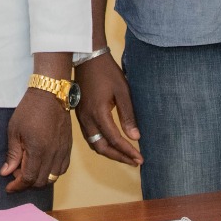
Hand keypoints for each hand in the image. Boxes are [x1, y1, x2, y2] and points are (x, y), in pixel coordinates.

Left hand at [0, 89, 72, 192]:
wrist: (51, 95)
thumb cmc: (29, 110)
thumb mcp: (14, 130)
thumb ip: (12, 154)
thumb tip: (6, 172)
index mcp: (38, 150)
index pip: (29, 178)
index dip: (17, 186)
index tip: (9, 187)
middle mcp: (53, 154)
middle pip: (41, 181)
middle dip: (27, 183)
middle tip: (16, 173)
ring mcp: (63, 151)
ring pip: (53, 177)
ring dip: (40, 179)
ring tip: (28, 168)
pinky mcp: (68, 148)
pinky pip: (62, 168)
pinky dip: (51, 172)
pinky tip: (42, 164)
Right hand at [74, 51, 143, 165]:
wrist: (86, 58)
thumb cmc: (107, 72)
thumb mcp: (123, 91)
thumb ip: (128, 115)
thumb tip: (135, 137)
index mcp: (99, 113)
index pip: (115, 140)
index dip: (128, 151)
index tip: (140, 159)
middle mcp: (87, 119)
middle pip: (102, 147)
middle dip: (118, 157)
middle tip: (134, 161)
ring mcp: (81, 117)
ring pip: (94, 143)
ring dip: (109, 152)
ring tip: (125, 156)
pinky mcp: (80, 114)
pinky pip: (89, 136)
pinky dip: (101, 144)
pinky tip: (111, 143)